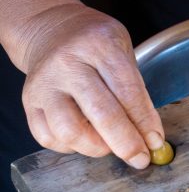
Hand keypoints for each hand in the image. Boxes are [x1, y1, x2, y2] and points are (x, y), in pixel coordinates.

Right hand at [19, 4, 163, 168]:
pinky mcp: (29, 103)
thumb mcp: (124, 54)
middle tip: (140, 158)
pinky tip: (86, 139)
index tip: (156, 142)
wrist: (53, 33)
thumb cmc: (96, 47)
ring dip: (97, 148)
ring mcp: (45, 84)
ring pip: (70, 131)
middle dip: (126, 143)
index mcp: (99, 46)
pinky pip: (49, 139)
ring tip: (111, 145)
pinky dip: (72, 148)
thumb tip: (150, 139)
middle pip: (101, 113)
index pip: (128, 92)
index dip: (145, 123)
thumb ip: (136, 93)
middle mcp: (68, 64)